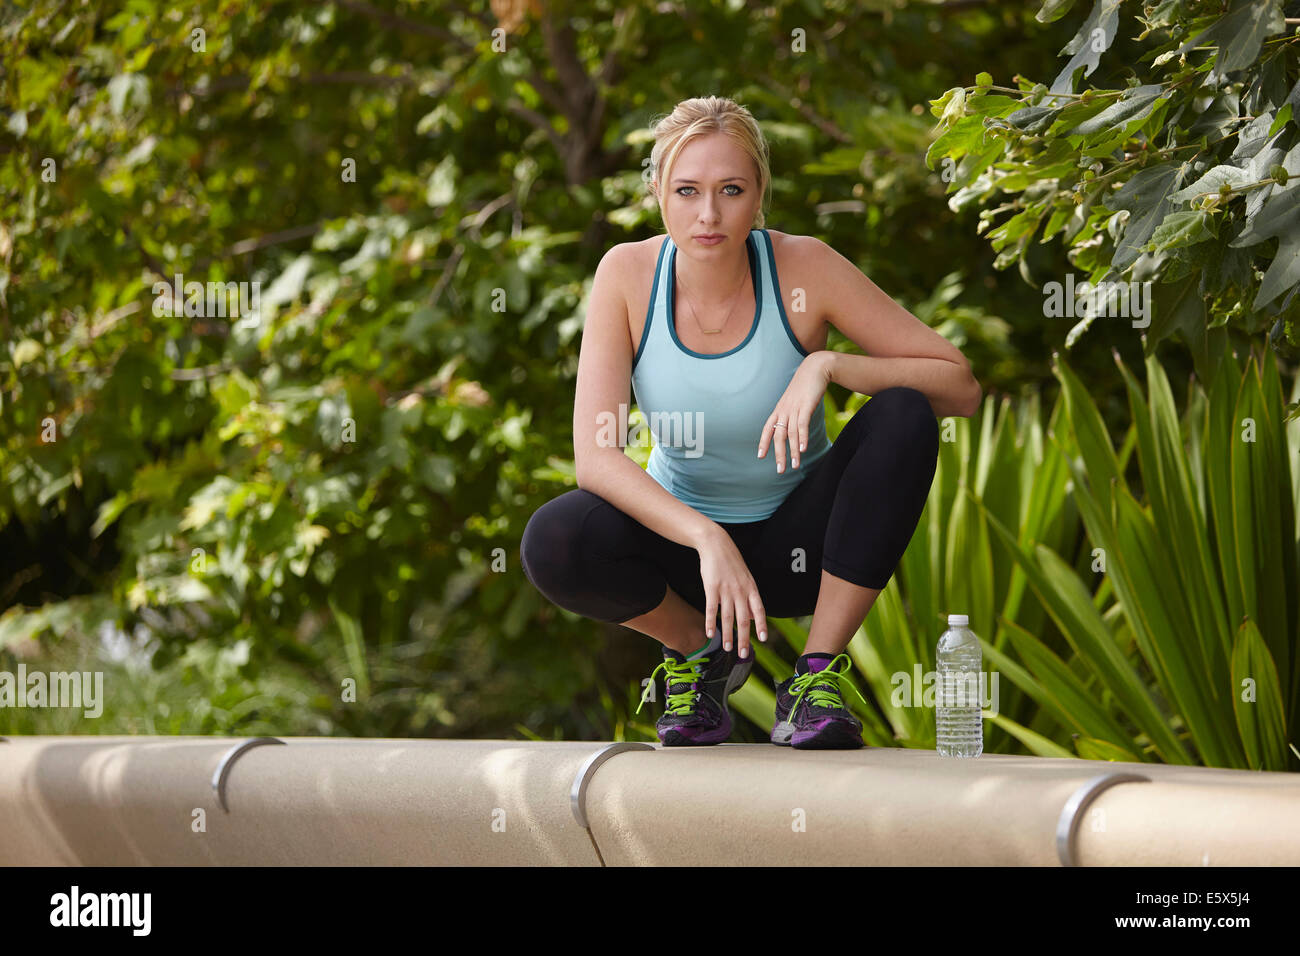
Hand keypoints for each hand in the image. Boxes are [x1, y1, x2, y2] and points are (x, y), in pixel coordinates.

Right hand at [696, 527, 766, 658]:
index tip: (762, 639)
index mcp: (751, 588)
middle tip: (742, 653)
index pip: (759, 610)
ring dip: (728, 635)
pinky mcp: (711, 588)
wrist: (716, 545)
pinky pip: (712, 609)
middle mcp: (740, 591)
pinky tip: (710, 633)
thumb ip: (749, 597)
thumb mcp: (745, 578)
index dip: (761, 625)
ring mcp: (726, 589)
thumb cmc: (731, 562)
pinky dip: (711, 623)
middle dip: (744, 638)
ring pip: (728, 617)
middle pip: (743, 619)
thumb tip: (752, 617)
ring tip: (727, 648)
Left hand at [757, 352, 832, 472]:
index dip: (763, 442)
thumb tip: (794, 427)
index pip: (767, 428)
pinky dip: (802, 438)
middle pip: (778, 436)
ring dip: (793, 451)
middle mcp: (783, 410)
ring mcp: (794, 408)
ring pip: (790, 434)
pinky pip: (802, 425)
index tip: (760, 456)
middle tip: (780, 471)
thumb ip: (793, 414)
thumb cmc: (805, 387)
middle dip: (779, 454)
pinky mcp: (805, 406)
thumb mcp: (795, 401)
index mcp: (779, 410)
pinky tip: (803, 450)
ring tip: (795, 466)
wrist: (815, 369)